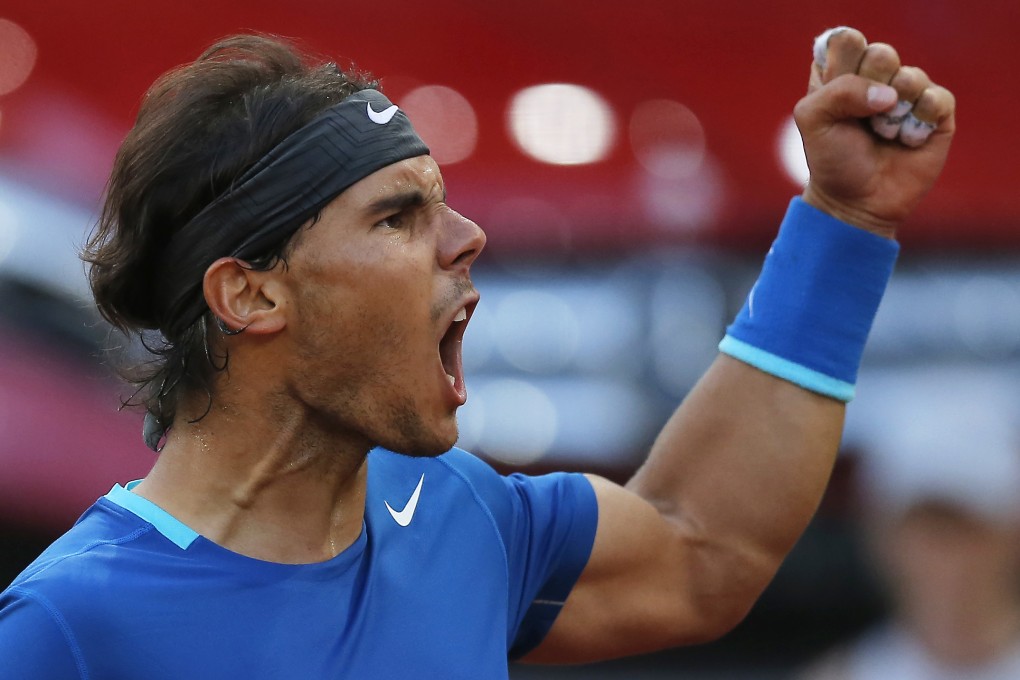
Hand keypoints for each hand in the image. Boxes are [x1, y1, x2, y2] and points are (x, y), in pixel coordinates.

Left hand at [796, 27, 955, 237]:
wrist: (856, 202)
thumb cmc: (831, 159)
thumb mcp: (813, 120)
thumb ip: (838, 91)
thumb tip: (889, 94)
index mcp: (842, 72)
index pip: (848, 41)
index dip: (842, 67)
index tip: (834, 96)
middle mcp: (877, 78)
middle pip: (882, 54)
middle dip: (867, 90)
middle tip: (860, 119)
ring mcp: (908, 94)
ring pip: (911, 76)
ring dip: (892, 111)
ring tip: (882, 134)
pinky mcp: (936, 114)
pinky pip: (937, 98)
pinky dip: (919, 120)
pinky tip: (906, 140)